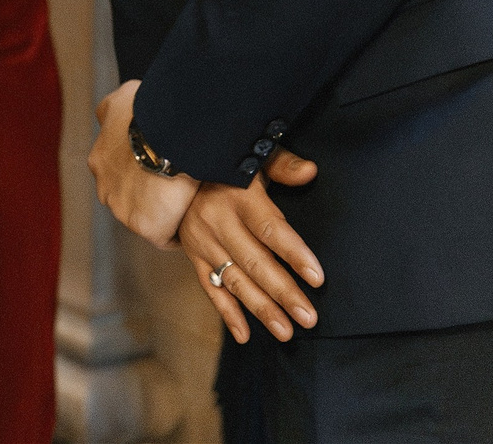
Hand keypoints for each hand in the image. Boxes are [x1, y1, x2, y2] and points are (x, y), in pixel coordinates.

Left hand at [90, 79, 196, 248]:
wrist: (168, 135)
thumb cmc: (150, 113)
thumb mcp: (123, 99)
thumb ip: (113, 108)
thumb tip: (114, 109)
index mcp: (101, 161)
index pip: (124, 175)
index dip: (146, 174)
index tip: (167, 171)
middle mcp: (105, 188)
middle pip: (132, 200)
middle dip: (153, 196)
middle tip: (182, 188)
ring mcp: (122, 210)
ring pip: (147, 217)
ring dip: (167, 212)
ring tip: (193, 203)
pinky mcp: (144, 228)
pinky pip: (165, 236)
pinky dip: (179, 230)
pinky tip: (195, 218)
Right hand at [179, 153, 323, 343]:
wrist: (175, 168)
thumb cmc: (228, 168)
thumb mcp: (253, 157)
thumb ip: (283, 165)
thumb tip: (310, 171)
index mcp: (238, 197)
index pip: (270, 229)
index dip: (294, 253)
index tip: (317, 278)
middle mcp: (217, 221)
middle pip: (254, 262)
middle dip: (283, 293)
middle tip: (308, 318)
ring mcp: (202, 242)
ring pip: (234, 280)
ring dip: (260, 308)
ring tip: (286, 332)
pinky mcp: (193, 256)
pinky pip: (210, 288)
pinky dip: (227, 313)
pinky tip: (244, 335)